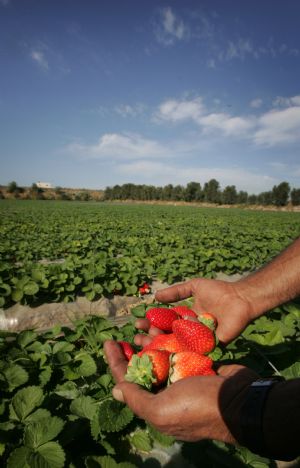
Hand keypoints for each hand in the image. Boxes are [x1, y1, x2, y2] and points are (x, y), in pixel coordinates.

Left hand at [104, 340, 257, 443]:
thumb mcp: (161, 410)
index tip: (108, 342)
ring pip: (162, 356)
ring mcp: (185, 378)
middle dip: (132, 350)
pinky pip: (180, 349)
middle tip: (125, 333)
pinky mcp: (199, 365)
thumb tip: (115, 390)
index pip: (129, 383)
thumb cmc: (198, 406)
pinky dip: (171, 338)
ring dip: (151, 340)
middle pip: (144, 368)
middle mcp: (169, 394)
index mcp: (158, 407)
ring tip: (143, 325)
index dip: (116, 362)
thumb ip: (137, 399)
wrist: (241, 399)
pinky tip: (164, 326)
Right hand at [136, 278, 253, 344]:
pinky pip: (192, 350)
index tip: (137, 323)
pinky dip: (179, 349)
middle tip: (138, 338)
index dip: (150, 325)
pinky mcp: (209, 347)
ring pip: (176, 346)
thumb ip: (176, 292)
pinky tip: (165, 348)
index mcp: (185, 320)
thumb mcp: (194, 287)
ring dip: (159, 346)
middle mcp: (190, 332)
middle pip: (166, 338)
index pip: (164, 324)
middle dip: (150, 339)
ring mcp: (199, 341)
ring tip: (146, 341)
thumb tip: (156, 295)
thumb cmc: (218, 291)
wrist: (239, 298)